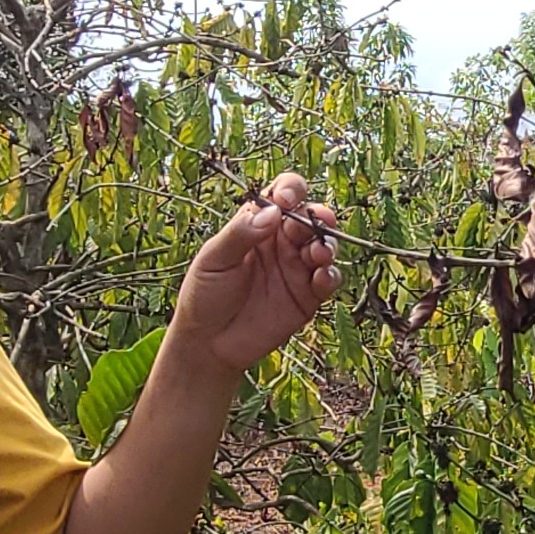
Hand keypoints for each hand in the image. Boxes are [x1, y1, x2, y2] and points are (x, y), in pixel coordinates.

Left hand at [166, 173, 340, 377]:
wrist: (208, 343)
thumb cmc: (204, 295)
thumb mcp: (213, 259)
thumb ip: (240, 233)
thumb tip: (272, 211)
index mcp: (257, 225)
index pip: (282, 196)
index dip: (290, 190)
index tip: (286, 199)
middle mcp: (281, 243)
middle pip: (310, 218)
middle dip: (316, 216)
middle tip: (313, 223)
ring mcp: (296, 269)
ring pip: (324, 246)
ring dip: (327, 245)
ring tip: (318, 254)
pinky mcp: (307, 297)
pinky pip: (328, 280)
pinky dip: (330, 276)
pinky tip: (321, 278)